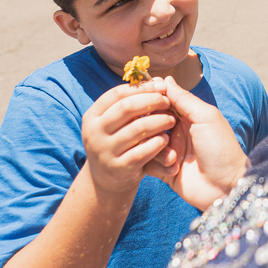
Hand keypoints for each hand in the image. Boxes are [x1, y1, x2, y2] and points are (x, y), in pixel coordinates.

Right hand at [82, 81, 176, 196]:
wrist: (169, 189)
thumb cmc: (139, 146)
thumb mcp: (139, 121)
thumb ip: (149, 100)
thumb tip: (162, 78)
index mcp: (97, 115)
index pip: (118, 94)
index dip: (142, 88)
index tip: (161, 86)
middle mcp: (96, 132)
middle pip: (126, 108)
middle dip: (151, 102)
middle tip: (168, 104)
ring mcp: (106, 152)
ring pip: (137, 129)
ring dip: (158, 123)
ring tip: (170, 123)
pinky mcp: (120, 170)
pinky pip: (142, 152)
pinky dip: (158, 144)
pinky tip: (167, 144)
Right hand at [145, 76, 247, 209]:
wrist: (226, 185)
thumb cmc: (221, 148)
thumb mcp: (205, 117)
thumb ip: (184, 99)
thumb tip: (165, 79)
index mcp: (187, 116)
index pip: (162, 102)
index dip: (152, 100)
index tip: (145, 100)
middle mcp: (176, 132)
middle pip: (149, 122)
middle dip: (150, 126)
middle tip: (163, 133)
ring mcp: (169, 151)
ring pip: (145, 143)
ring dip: (156, 148)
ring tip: (174, 156)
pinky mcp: (164, 171)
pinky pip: (148, 163)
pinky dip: (158, 165)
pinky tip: (174, 169)